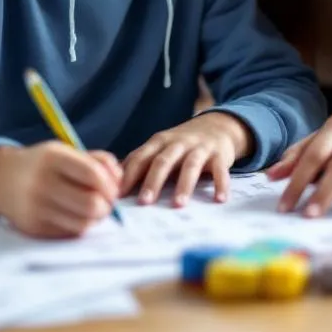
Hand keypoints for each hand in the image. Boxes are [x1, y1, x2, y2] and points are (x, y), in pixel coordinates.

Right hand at [0, 142, 121, 238]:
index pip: (94, 175)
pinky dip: (79, 226)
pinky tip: (75, 216)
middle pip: (92, 204)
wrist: (0, 179)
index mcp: (53, 158)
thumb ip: (97, 160)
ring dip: (95, 219)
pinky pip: (70, 233)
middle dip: (107, 205)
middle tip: (105, 202)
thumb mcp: (66, 152)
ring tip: (92, 209)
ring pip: (84, 223)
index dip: (111, 185)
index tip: (112, 188)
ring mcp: (36, 208)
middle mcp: (42, 183)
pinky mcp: (34, 228)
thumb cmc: (42, 165)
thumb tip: (120, 179)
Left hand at [120, 112, 252, 206]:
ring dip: (184, 185)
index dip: (128, 175)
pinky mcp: (219, 155)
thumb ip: (140, 162)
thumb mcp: (160, 147)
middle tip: (144, 202)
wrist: (218, 126)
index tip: (118, 195)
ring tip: (178, 205)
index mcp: (159, 142)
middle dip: (153, 181)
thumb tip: (111, 181)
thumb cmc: (182, 144)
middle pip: (163, 161)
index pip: (140, 158)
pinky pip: (220, 170)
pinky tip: (219, 199)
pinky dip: (220, 184)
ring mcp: (200, 148)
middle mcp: (178, 143)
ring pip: (190, 165)